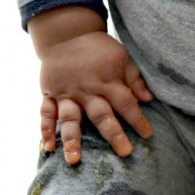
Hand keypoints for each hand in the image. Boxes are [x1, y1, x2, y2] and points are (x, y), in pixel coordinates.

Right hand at [37, 29, 153, 164]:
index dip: (138, 119)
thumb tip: (149, 98)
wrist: (66, 34)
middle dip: (113, 134)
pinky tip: (48, 147)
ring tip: (74, 159)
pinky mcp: (50, 94)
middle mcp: (87, 90)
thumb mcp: (122, 57)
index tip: (148, 135)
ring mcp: (67, 94)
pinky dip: (45, 130)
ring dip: (72, 140)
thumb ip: (134, 79)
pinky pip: (46, 113)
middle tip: (124, 153)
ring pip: (70, 119)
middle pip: (101, 115)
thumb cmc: (99, 48)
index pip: (126, 103)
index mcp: (107, 81)